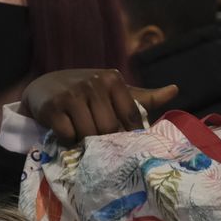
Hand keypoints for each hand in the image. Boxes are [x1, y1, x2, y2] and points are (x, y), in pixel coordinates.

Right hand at [21, 69, 178, 144]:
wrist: (45, 87)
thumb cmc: (86, 93)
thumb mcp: (114, 92)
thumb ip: (143, 97)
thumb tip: (175, 90)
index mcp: (113, 79)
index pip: (130, 117)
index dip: (125, 134)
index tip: (119, 139)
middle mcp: (93, 83)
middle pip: (109, 129)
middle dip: (103, 139)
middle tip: (95, 139)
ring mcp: (72, 93)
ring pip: (89, 134)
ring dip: (84, 141)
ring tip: (80, 135)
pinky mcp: (53, 107)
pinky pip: (68, 136)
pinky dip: (68, 141)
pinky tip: (64, 131)